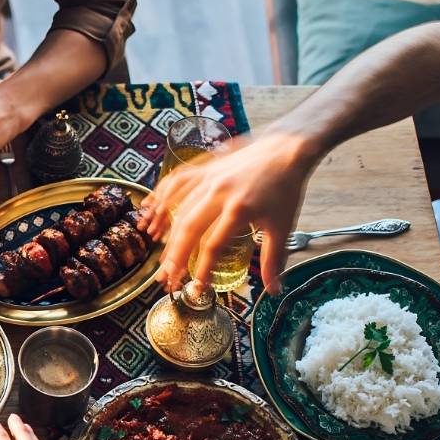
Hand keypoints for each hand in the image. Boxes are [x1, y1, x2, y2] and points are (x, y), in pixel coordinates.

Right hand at [139, 131, 316, 293]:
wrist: (288, 147)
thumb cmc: (286, 188)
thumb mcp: (282, 226)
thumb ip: (273, 260)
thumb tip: (274, 292)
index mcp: (239, 210)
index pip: (212, 246)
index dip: (202, 269)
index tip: (197, 287)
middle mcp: (218, 193)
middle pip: (188, 229)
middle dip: (175, 258)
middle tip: (168, 279)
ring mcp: (209, 178)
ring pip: (179, 210)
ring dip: (167, 236)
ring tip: (162, 257)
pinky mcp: (205, 168)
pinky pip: (176, 184)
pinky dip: (161, 199)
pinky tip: (151, 213)